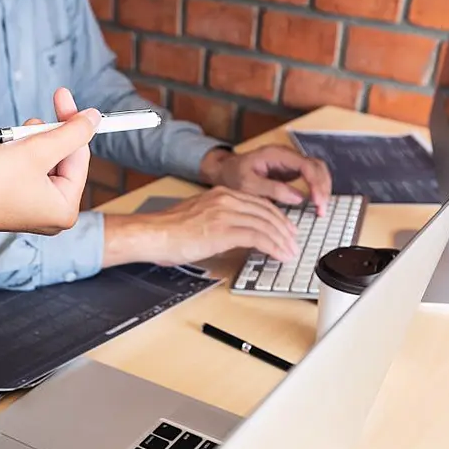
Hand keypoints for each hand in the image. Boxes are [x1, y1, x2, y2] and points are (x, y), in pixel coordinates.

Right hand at [0, 88, 98, 241]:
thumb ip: (70, 133)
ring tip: (11, 143)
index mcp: (65, 209)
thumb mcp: (35, 150)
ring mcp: (36, 209)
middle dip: (45, 136)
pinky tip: (5, 152)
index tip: (63, 95)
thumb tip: (95, 118)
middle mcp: (55, 213)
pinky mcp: (18, 202)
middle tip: (29, 124)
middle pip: (63, 159)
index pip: (78, 155)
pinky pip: (30, 171)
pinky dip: (20, 155)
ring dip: (30, 143)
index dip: (70, 124)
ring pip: (45, 161)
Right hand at [106, 187, 299, 266]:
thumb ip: (221, 220)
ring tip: (290, 252)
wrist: (155, 234)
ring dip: (282, 240)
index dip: (277, 217)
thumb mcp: (200, 217)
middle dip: (284, 229)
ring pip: (266, 224)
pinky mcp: (224, 230)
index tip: (286, 229)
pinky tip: (279, 254)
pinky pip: (258, 237)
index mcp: (221, 194)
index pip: (259, 203)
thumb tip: (237, 234)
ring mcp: (226, 213)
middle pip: (267, 212)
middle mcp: (226, 199)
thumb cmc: (170, 231)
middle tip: (293, 242)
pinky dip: (273, 247)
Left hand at [199, 145, 331, 215]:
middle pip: (317, 166)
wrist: (225, 171)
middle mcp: (287, 155)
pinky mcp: (291, 171)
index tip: (318, 202)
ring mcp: (290, 162)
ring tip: (321, 209)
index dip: (316, 184)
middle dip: (323, 188)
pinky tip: (316, 203)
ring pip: (317, 171)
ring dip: (323, 189)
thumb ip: (272, 189)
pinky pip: (311, 177)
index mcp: (276, 154)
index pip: (307, 165)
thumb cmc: (233, 176)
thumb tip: (298, 197)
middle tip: (322, 209)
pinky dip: (317, 189)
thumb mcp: (248, 185)